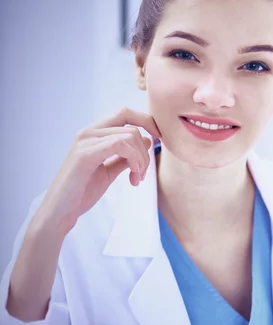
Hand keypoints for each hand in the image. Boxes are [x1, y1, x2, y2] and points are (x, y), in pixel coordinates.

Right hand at [38, 107, 160, 234]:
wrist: (61, 211)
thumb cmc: (83, 191)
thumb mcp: (110, 170)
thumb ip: (126, 155)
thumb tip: (147, 139)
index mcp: (94, 134)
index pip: (125, 113)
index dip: (146, 121)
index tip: (159, 139)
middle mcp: (88, 132)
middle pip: (132, 126)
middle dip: (145, 151)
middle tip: (142, 174)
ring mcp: (85, 141)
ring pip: (130, 136)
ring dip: (141, 160)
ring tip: (136, 179)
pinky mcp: (84, 154)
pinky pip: (120, 145)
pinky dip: (134, 161)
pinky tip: (133, 178)